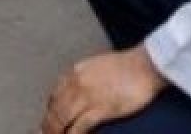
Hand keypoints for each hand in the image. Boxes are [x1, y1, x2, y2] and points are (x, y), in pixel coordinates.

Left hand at [40, 47, 166, 133]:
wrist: (145, 65)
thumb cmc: (128, 65)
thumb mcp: (97, 66)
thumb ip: (85, 78)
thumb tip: (80, 92)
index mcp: (75, 72)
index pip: (54, 95)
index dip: (50, 110)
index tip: (49, 119)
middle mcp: (77, 83)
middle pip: (55, 109)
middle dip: (48, 124)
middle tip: (45, 133)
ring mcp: (88, 96)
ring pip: (62, 118)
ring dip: (55, 131)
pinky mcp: (101, 109)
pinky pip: (80, 126)